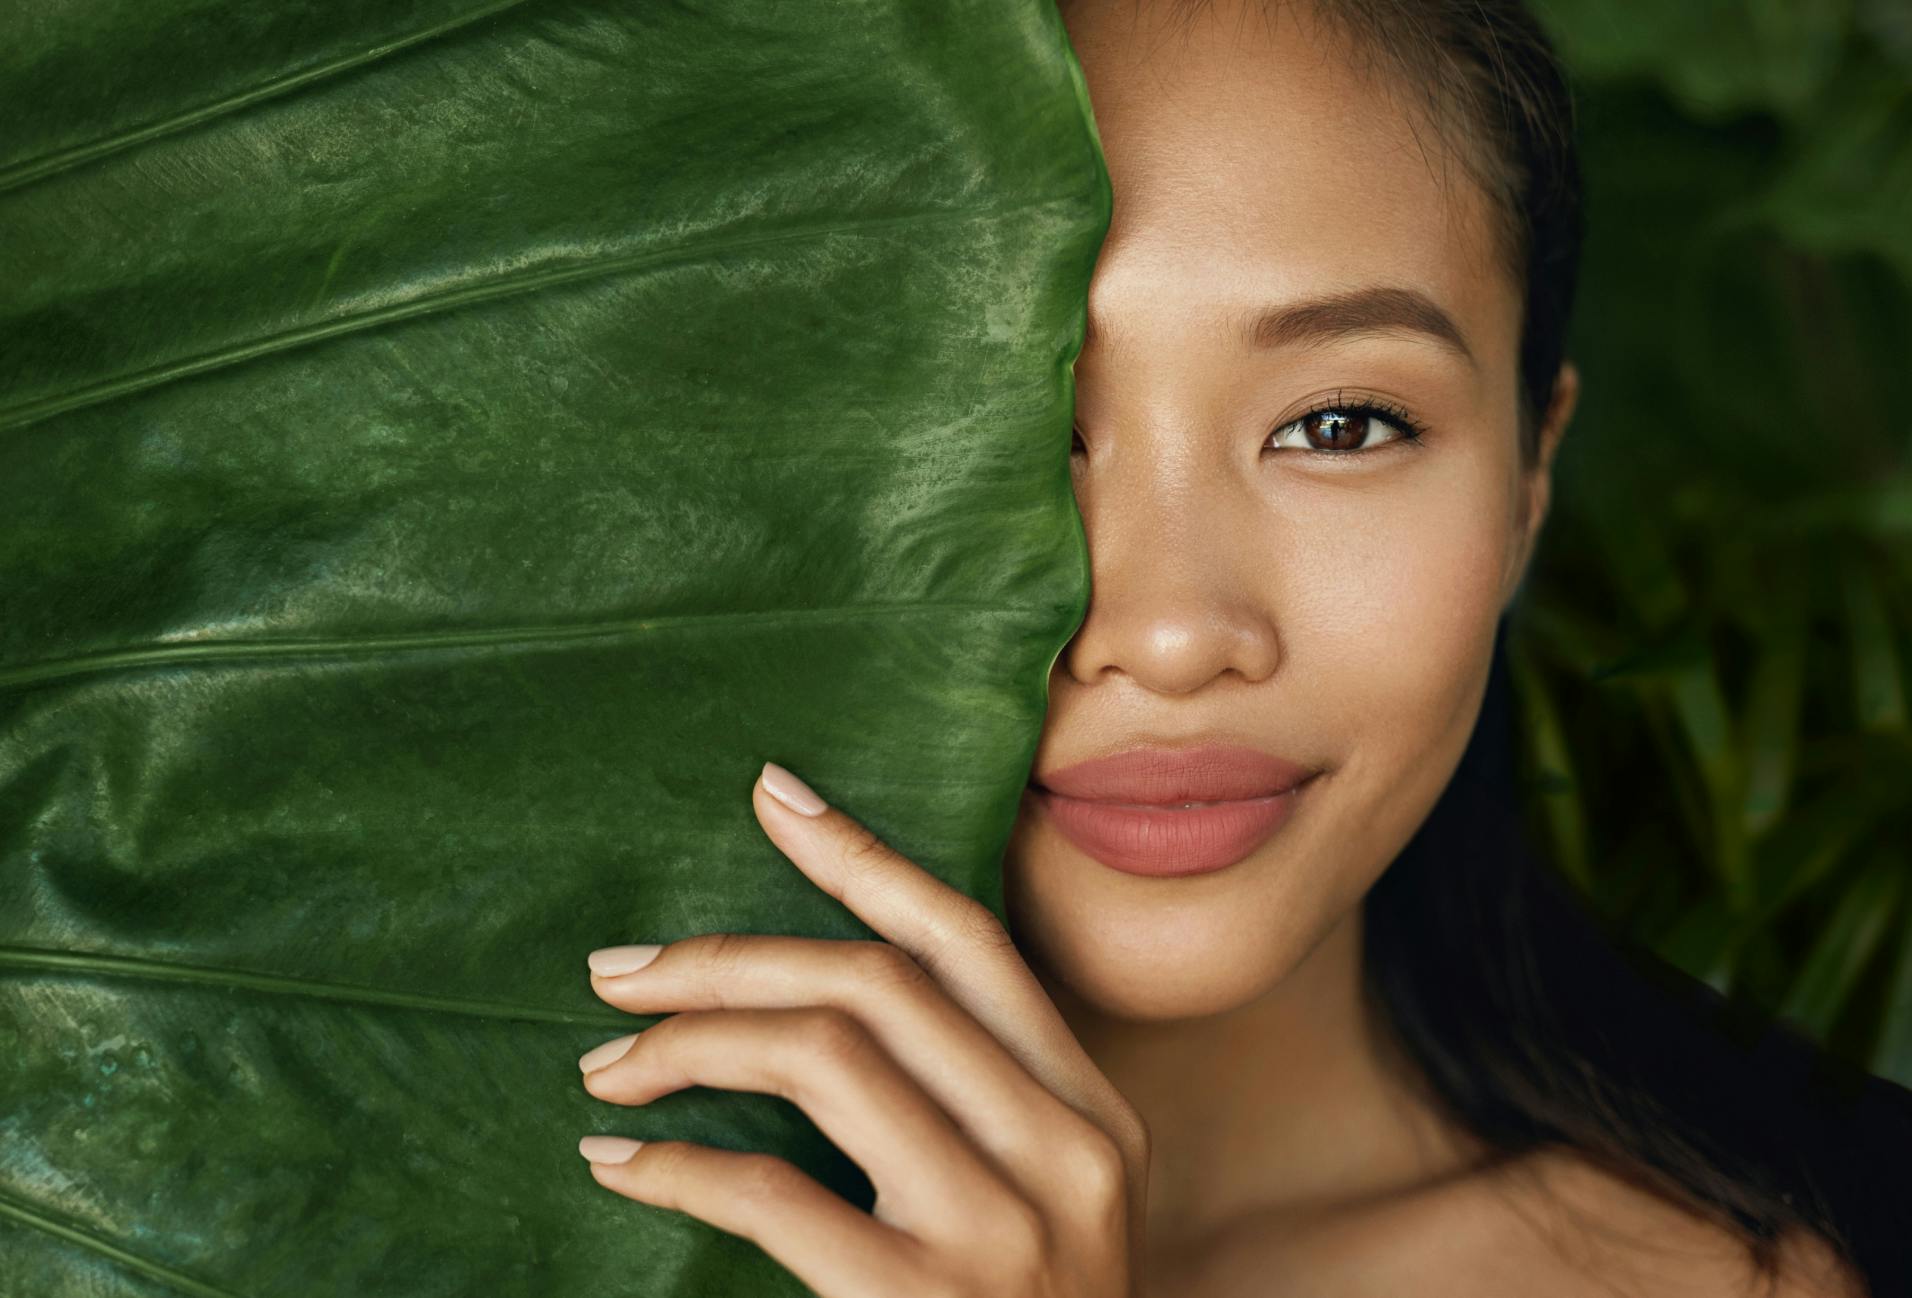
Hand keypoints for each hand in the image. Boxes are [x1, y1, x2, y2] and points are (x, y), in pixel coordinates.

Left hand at [575, 760, 1150, 1297]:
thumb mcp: (1045, 1202)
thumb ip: (975, 1102)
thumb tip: (820, 990)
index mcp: (1096, 1112)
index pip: (968, 942)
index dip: (862, 857)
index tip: (771, 796)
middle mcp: (1070, 1152)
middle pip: (876, 983)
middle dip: (727, 955)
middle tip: (617, 969)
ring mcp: (1007, 1233)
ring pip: (823, 1058)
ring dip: (688, 1044)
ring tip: (610, 1064)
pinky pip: (771, 1195)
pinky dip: (676, 1168)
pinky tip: (622, 1166)